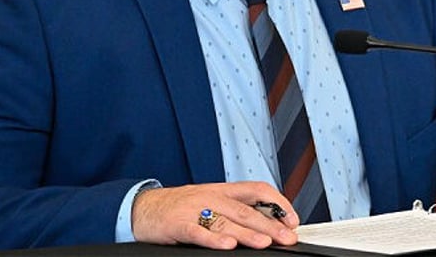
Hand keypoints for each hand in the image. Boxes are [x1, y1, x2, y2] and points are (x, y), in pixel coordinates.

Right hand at [131, 181, 299, 248]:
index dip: (278, 203)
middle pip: (246, 209)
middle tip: (287, 237)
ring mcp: (195, 209)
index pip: (257, 189)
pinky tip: (227, 245)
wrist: (142, 208)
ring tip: (265, 242)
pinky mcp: (179, 224)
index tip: (292, 219)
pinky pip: (198, 231)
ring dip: (247, 233)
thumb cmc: (180, 207)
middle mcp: (212, 197)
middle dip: (270, 224)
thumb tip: (266, 223)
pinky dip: (213, 239)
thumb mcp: (210, 202)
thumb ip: (235, 210)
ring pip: (226, 220)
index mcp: (223, 190)